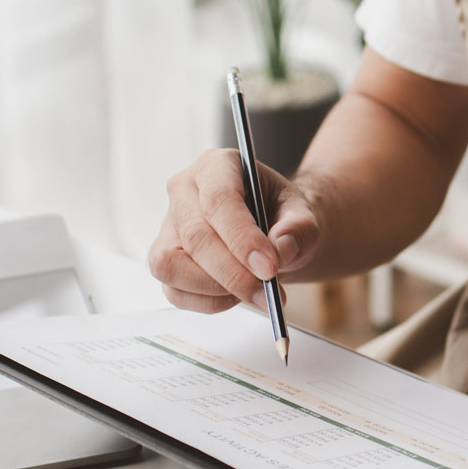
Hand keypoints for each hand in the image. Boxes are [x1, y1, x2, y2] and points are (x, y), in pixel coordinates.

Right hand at [147, 149, 322, 312]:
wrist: (272, 231)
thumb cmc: (281, 216)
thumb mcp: (302, 214)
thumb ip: (299, 228)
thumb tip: (281, 250)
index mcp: (216, 166)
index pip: (219, 200)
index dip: (242, 238)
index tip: (269, 267)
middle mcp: (183, 191)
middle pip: (195, 236)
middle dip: (234, 273)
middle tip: (267, 293)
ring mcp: (169, 227)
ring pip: (172, 265)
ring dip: (216, 290)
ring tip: (254, 293)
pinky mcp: (165, 261)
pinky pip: (175, 291)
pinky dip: (208, 303)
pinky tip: (236, 297)